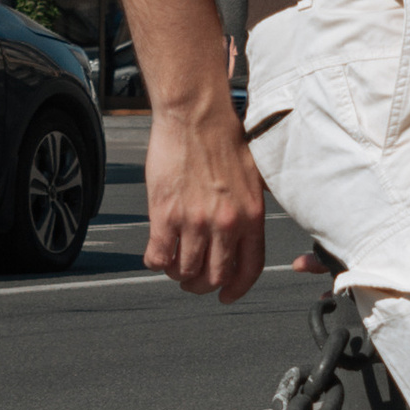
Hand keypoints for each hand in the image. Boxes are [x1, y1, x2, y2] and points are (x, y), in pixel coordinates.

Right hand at [143, 92, 271, 304]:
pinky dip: (156, 262)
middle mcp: (226, 224)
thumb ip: (251, 207)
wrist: (195, 114)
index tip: (226, 295)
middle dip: (202, 285)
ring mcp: (195, 221)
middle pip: (215, 277)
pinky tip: (155, 254)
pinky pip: (159, 256)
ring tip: (173, 264)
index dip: (237, 289)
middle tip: (192, 280)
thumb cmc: (222, 136)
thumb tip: (247, 229)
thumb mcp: (253, 176)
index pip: (249, 269)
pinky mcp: (165, 214)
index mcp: (251, 215)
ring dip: (178, 274)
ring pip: (186, 271)